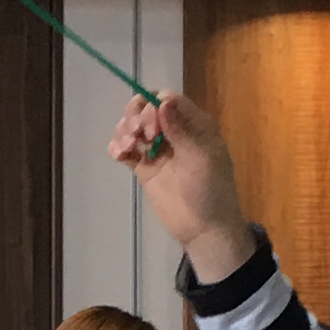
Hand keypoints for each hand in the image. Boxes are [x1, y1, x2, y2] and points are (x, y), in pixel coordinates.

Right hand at [107, 88, 252, 273]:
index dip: (154, 106)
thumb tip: (162, 102)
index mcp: (195, 125)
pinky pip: (127, 151)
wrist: (204, 229)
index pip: (169, 100)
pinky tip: (119, 154)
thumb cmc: (210, 190)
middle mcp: (175, 133)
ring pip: (134, 128)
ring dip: (124, 130)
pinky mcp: (145, 169)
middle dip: (136, 116)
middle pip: (147, 109)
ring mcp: (159, 151)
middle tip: (138, 136)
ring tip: (127, 147)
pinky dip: (118, 148)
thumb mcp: (201, 156)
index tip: (150, 126)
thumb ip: (181, 129)